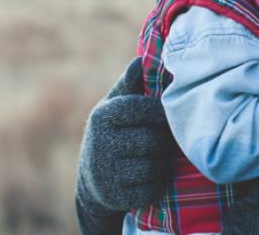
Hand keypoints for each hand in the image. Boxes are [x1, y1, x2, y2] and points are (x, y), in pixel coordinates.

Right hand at [76, 57, 170, 214]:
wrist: (94, 177)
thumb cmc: (115, 130)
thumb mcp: (117, 104)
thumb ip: (131, 83)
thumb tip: (141, 60)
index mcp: (104, 115)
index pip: (148, 110)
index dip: (162, 114)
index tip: (164, 116)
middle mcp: (101, 143)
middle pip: (154, 140)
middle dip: (164, 141)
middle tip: (163, 139)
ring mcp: (106, 173)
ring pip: (155, 165)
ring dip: (163, 162)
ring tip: (158, 156)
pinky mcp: (115, 196)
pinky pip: (152, 188)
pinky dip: (158, 183)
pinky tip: (151, 175)